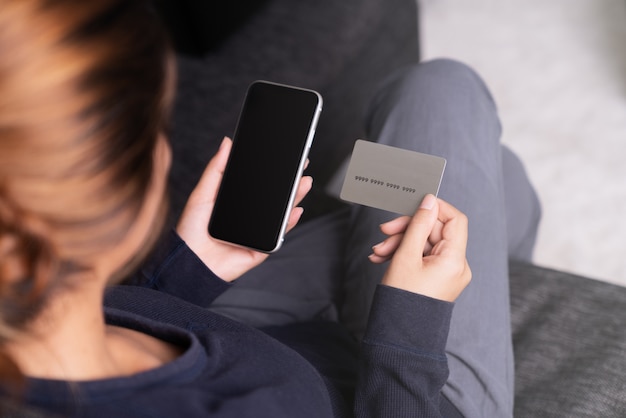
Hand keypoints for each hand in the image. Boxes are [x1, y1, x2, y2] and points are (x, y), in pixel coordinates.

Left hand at [176, 137, 312, 281]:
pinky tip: (295, 210)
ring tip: (303, 182)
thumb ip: (216, 169)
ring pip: (280, 214)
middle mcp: (250, 217)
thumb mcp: (202, 194)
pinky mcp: (260, 249)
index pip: (259, 184)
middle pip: (274, 197)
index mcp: (237, 203)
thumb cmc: (190, 231)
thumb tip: (227, 143)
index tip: (285, 155)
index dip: (273, 170)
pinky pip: (277, 236)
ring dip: (294, 198)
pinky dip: (288, 223)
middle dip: (290, 182)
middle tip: (301, 165)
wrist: (188, 262)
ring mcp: (257, 233)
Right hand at [369, 194, 470, 301]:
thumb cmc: (403, 299)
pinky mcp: (437, 279)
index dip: (435, 209)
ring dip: (400, 243)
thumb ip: (418, 225)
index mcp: (455, 260)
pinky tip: (383, 258)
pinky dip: (404, 254)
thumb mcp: (406, 255)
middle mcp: (456, 266)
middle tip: (384, 232)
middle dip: (407, 230)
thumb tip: (429, 202)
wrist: (399, 334)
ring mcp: (447, 273)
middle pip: (434, 232)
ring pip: (424, 244)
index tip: (414, 205)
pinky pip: (423, 258)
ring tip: (378, 252)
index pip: (454, 220)